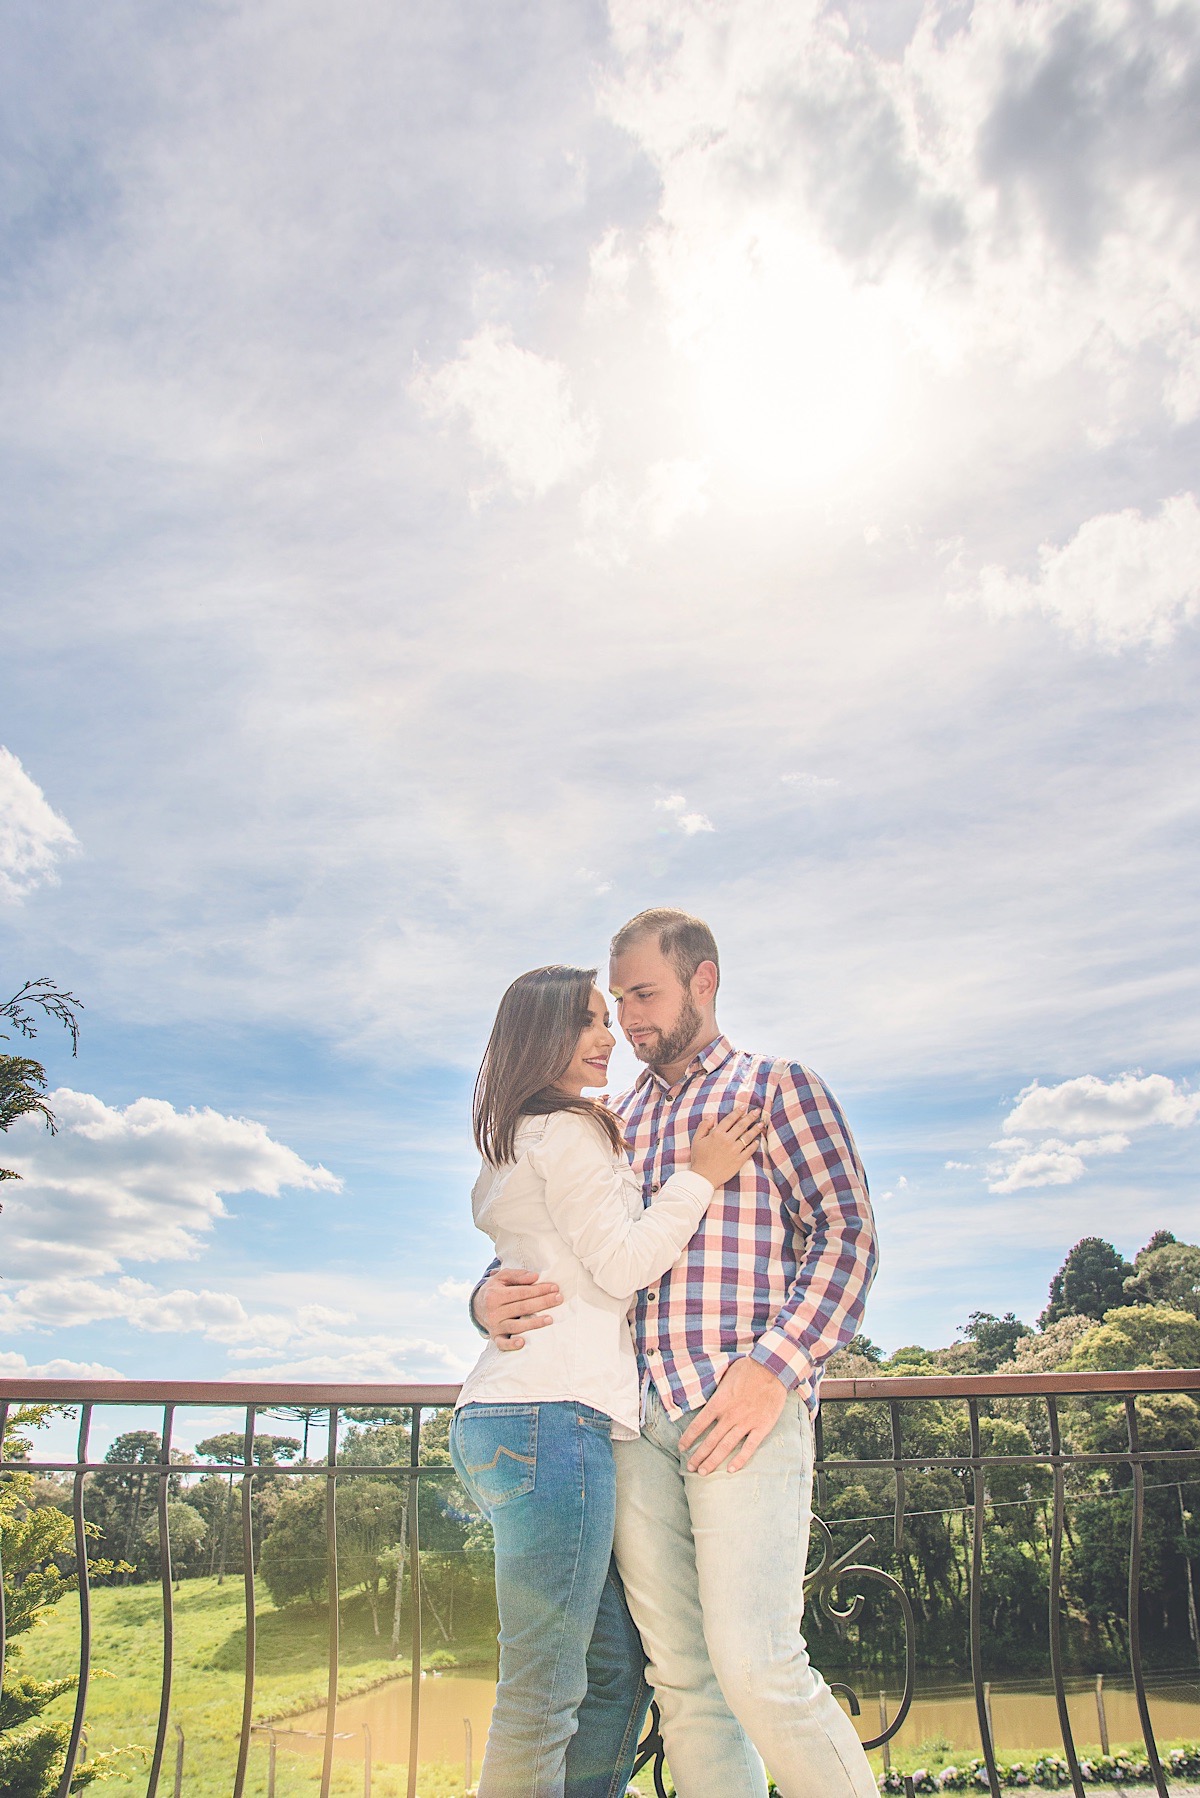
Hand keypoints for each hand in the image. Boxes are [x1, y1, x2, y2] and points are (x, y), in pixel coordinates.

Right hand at [474, 1268, 561, 1351]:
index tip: (554, 1287)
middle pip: (522, 1307)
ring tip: (550, 1319)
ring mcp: (494, 1326)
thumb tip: (535, 1277)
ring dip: (534, 1323)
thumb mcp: (502, 1277)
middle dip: (542, 1302)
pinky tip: (522, 1343)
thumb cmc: (495, 1289)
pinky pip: (503, 1343)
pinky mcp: (495, 1337)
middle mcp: (493, 1311)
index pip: (521, 1292)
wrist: (477, 1306)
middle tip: (559, 1299)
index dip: (539, 1289)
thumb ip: (517, 1275)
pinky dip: (511, 1345)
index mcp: (495, 1295)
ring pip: (516, 1326)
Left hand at [677, 1357, 786, 1474]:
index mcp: (719, 1402)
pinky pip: (749, 1447)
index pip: (698, 1424)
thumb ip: (715, 1393)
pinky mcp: (761, 1427)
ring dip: (713, 1461)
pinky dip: (740, 1459)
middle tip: (691, 1467)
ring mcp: (746, 1422)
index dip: (688, 1437)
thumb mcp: (724, 1377)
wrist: (772, 1368)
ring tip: (703, 1472)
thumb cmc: (747, 1369)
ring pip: (726, 1446)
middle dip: (698, 1456)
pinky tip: (731, 1469)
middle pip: (710, 1440)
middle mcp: (730, 1415)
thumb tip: (704, 1402)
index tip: (682, 1448)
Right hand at [688, 1107, 763, 1187]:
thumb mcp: (697, 1140)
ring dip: (755, 1129)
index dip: (737, 1112)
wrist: (704, 1177)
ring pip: (747, 1137)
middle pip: (741, 1126)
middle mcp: (727, 1140)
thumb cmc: (699, 1158)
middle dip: (750, 1117)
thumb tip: (711, 1116)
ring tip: (761, 1124)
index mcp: (717, 1134)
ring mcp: (734, 1150)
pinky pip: (749, 1151)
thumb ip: (704, 1126)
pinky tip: (757, 1141)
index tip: (744, 1107)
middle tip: (757, 1111)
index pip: (730, 1119)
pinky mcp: (739, 1160)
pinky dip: (754, 1145)